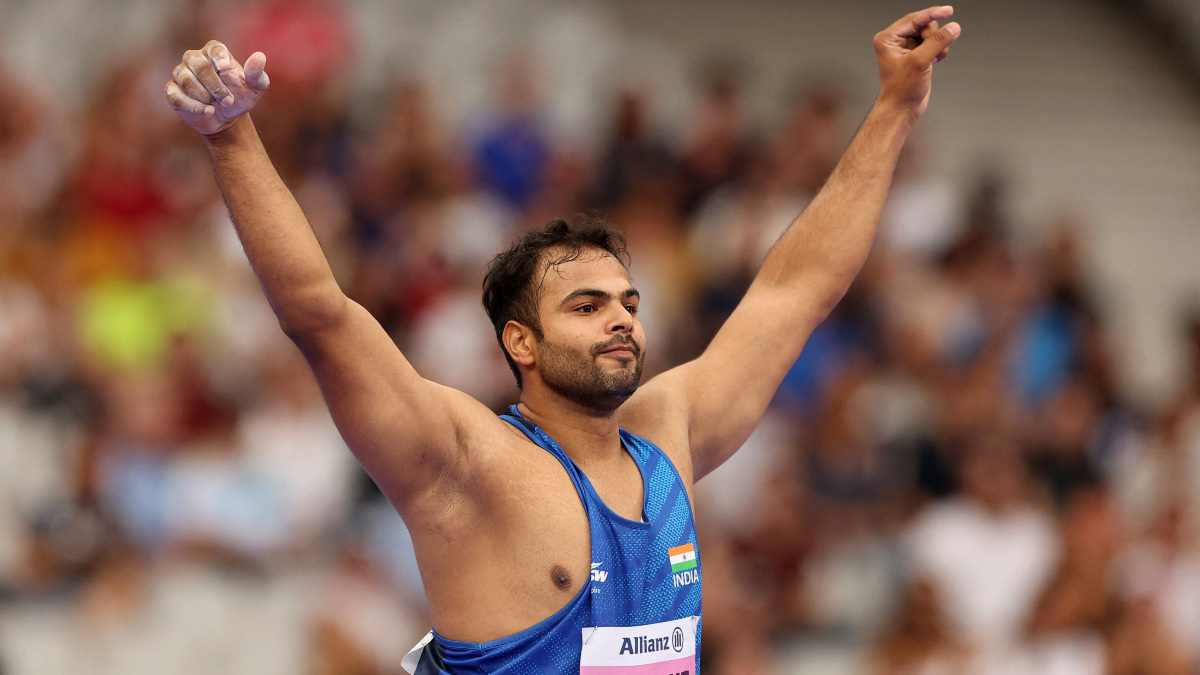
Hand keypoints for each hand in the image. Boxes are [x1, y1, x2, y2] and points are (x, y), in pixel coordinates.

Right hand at [165, 40, 269, 135]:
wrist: (227, 118)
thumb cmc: (241, 97)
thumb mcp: (255, 87)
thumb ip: (256, 73)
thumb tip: (260, 56)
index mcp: (214, 53)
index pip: (214, 49)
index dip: (218, 57)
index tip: (225, 68)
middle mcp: (194, 59)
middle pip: (198, 65)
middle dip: (215, 85)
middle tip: (228, 100)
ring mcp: (181, 74)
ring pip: (186, 80)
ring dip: (205, 96)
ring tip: (217, 106)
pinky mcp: (172, 91)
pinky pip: (176, 95)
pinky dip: (193, 106)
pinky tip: (209, 112)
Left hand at [874, 6, 960, 120]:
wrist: (902, 109)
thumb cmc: (901, 90)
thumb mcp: (920, 62)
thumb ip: (937, 42)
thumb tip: (953, 28)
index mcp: (888, 38)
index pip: (914, 19)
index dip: (932, 14)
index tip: (948, 11)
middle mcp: (896, 41)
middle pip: (924, 25)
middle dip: (932, 37)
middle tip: (930, 52)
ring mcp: (907, 48)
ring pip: (931, 34)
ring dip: (937, 45)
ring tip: (932, 60)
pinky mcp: (917, 55)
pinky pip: (934, 44)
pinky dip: (939, 51)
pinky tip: (934, 62)